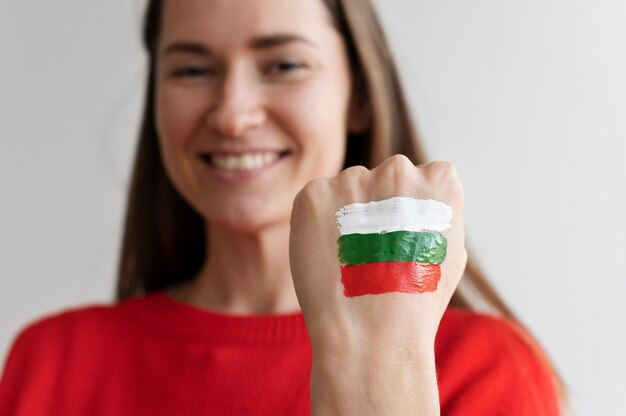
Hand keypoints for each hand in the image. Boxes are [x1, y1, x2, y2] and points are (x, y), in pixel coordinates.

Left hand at [289, 155, 466, 414]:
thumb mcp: (451, 253)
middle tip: (373, 250)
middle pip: (382, 179)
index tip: (405, 237)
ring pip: (346, 188)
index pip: (423, 177)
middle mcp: (398, 169)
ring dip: (344, 212)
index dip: (409, 210)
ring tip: (349, 258)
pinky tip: (327, 254)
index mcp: (439, 179)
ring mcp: (354, 178)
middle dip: (376, 205)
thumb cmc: (417, 302)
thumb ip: (435, 214)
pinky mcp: (315, 193)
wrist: (373, 332)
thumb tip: (417, 204)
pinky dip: (316, 221)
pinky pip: (316, 199)